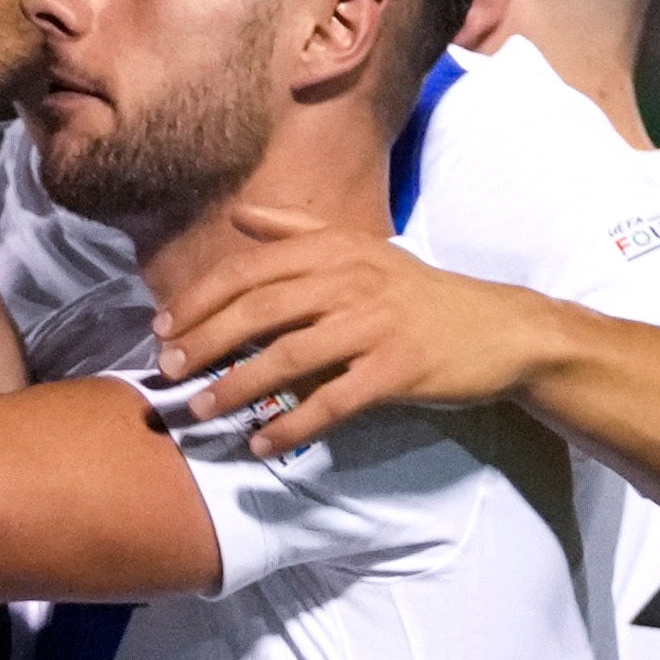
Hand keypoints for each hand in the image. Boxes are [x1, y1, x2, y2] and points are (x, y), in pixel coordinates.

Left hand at [146, 208, 555, 458]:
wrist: (498, 330)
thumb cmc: (419, 294)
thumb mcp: (362, 248)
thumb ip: (297, 230)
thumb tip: (239, 216)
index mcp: (334, 250)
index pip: (250, 271)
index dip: (199, 300)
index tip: (161, 328)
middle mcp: (349, 280)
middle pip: (259, 311)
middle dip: (204, 343)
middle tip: (168, 374)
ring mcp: (374, 325)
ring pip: (288, 357)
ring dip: (237, 389)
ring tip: (200, 414)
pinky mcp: (396, 369)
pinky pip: (333, 401)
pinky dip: (293, 425)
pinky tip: (263, 443)